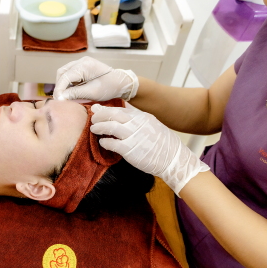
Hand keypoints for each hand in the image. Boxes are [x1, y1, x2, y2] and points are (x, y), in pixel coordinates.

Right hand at [53, 56, 138, 101]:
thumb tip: (60, 97)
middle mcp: (81, 61)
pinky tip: (71, 91)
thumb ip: (74, 94)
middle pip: (62, 72)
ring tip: (65, 96)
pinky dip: (68, 83)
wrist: (121, 83)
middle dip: (59, 86)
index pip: (65, 77)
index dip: (59, 89)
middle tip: (60, 98)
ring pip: (64, 73)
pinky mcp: (83, 67)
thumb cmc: (109, 87)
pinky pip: (70, 74)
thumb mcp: (91, 92)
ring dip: (63, 84)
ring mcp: (82, 63)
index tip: (57, 100)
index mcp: (84, 65)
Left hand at [90, 104, 209, 195]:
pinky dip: (105, 142)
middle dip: (100, 115)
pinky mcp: (130, 150)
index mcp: (142, 117)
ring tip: (93, 129)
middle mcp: (137, 124)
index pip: (120, 109)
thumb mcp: (151, 126)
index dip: (106, 109)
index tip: (97, 109)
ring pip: (110, 126)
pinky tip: (102, 142)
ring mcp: (134, 136)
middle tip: (93, 118)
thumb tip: (124, 115)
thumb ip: (136, 120)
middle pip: (113, 114)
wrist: (173, 159)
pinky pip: (112, 144)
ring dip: (99, 127)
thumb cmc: (162, 144)